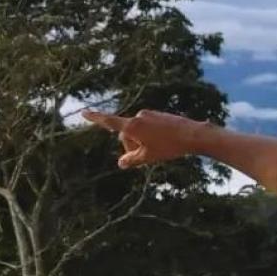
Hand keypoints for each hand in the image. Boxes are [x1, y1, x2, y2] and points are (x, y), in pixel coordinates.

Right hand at [81, 108, 211, 168]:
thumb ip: (131, 160)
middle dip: (131, 145)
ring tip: (159, 148)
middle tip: (146, 156)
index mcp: (133, 126)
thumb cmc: (169, 147)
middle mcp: (139, 116)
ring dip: (141, 141)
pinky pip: (148, 127)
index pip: (109, 122)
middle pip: (126, 133)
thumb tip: (121, 163)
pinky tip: (164, 142)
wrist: (193, 135)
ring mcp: (149, 114)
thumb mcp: (147, 157)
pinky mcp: (158, 115)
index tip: (83, 112)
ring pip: (138, 130)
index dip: (95, 118)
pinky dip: (150, 135)